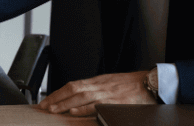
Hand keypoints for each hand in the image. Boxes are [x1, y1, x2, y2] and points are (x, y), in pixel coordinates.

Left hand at [38, 71, 155, 115]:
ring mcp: (106, 93)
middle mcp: (99, 85)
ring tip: (52, 110)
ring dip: (64, 103)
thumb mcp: (110, 84)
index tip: (46, 100)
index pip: (72, 85)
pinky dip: (83, 108)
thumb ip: (96, 90)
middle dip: (55, 98)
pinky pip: (96, 105)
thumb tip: (79, 100)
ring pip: (80, 96)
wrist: (150, 82)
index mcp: (97, 81)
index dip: (57, 93)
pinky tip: (73, 112)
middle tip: (43, 107)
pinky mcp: (115, 101)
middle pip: (72, 90)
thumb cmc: (132, 85)